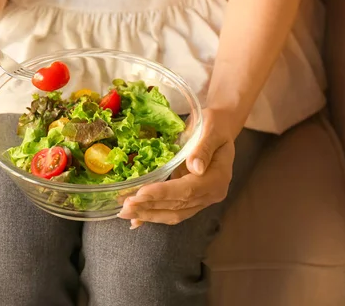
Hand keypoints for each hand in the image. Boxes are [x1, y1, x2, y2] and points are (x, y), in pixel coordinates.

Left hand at [117, 109, 235, 227]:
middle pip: (178, 206)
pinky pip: (172, 210)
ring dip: (148, 214)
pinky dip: (153, 215)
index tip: (140, 194)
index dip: (163, 193)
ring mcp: (201, 199)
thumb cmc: (215, 124)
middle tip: (124, 208)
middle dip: (149, 207)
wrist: (219, 128)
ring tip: (125, 213)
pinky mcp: (191, 199)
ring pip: (173, 213)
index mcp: (217, 178)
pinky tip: (136, 220)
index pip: (187, 190)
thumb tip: (195, 167)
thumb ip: (204, 147)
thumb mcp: (211, 127)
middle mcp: (211, 194)